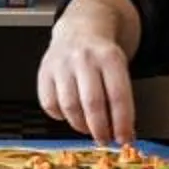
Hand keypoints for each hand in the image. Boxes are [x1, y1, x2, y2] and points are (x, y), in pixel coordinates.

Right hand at [37, 26, 137, 146]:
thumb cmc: (102, 55)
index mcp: (109, 56)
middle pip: (92, 103)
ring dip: (80, 125)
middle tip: (104, 140)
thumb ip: (121, 99)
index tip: (124, 139)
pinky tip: (70, 113)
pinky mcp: (44, 71)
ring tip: (88, 128)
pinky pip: (49, 104)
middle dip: (100, 129)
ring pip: (69, 106)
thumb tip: (124, 134)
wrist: (80, 28)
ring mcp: (61, 64)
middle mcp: (84, 58)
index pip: (118, 96)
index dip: (122, 123)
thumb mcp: (120, 68)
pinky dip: (60, 116)